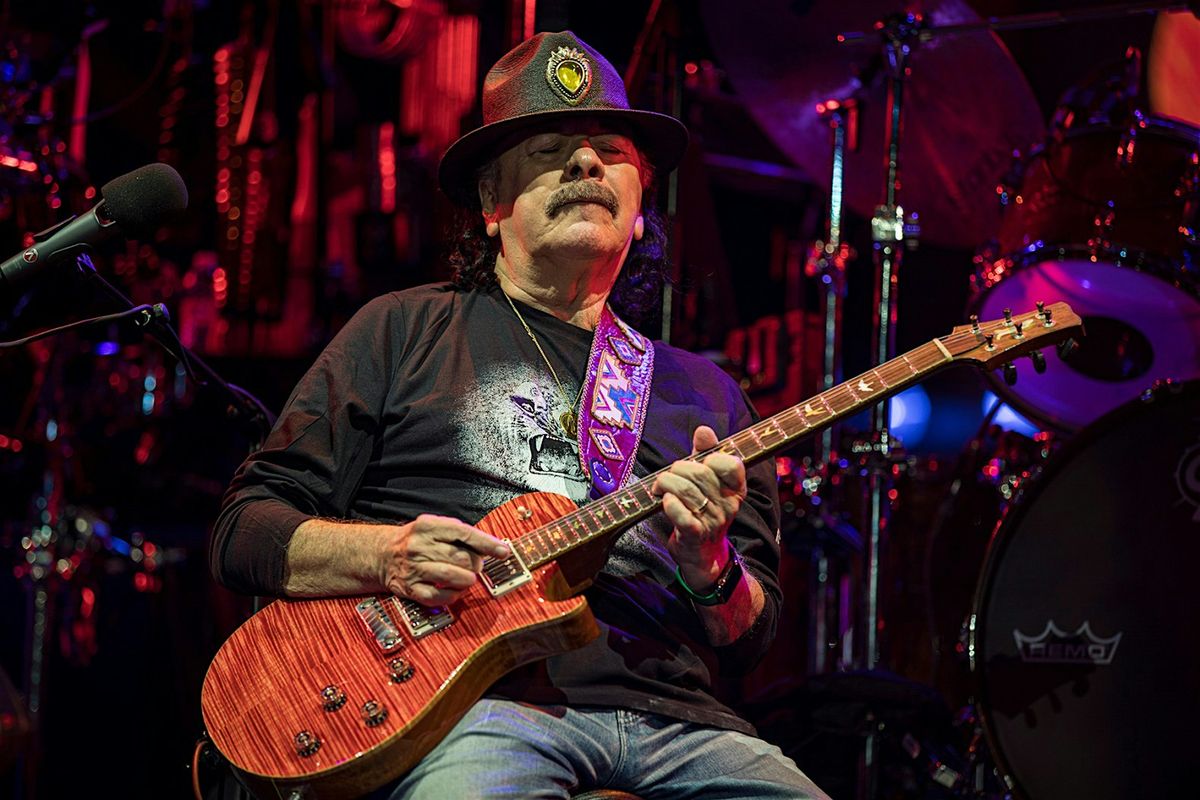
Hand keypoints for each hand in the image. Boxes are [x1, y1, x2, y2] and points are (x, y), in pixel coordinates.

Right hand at [380, 515, 509, 605]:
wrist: (381, 554)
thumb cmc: (415, 541)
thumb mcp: (434, 527)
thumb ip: (459, 534)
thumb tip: (491, 547)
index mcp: (428, 526)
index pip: (463, 533)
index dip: (487, 543)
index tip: (503, 551)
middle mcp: (419, 546)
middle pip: (460, 557)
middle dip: (476, 564)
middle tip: (477, 566)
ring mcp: (414, 568)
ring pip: (450, 576)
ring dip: (467, 579)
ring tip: (468, 578)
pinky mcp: (410, 588)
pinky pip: (438, 597)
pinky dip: (453, 596)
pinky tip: (456, 590)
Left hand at [652, 426, 746, 586]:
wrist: (703, 554)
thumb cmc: (703, 510)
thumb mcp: (707, 481)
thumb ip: (706, 454)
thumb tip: (704, 430)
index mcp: (735, 489)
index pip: (731, 463)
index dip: (711, 456)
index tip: (700, 461)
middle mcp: (728, 505)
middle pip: (700, 474)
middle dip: (677, 469)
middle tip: (667, 476)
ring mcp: (712, 522)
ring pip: (686, 491)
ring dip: (666, 483)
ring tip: (659, 487)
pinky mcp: (695, 536)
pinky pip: (683, 517)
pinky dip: (670, 505)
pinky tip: (664, 501)